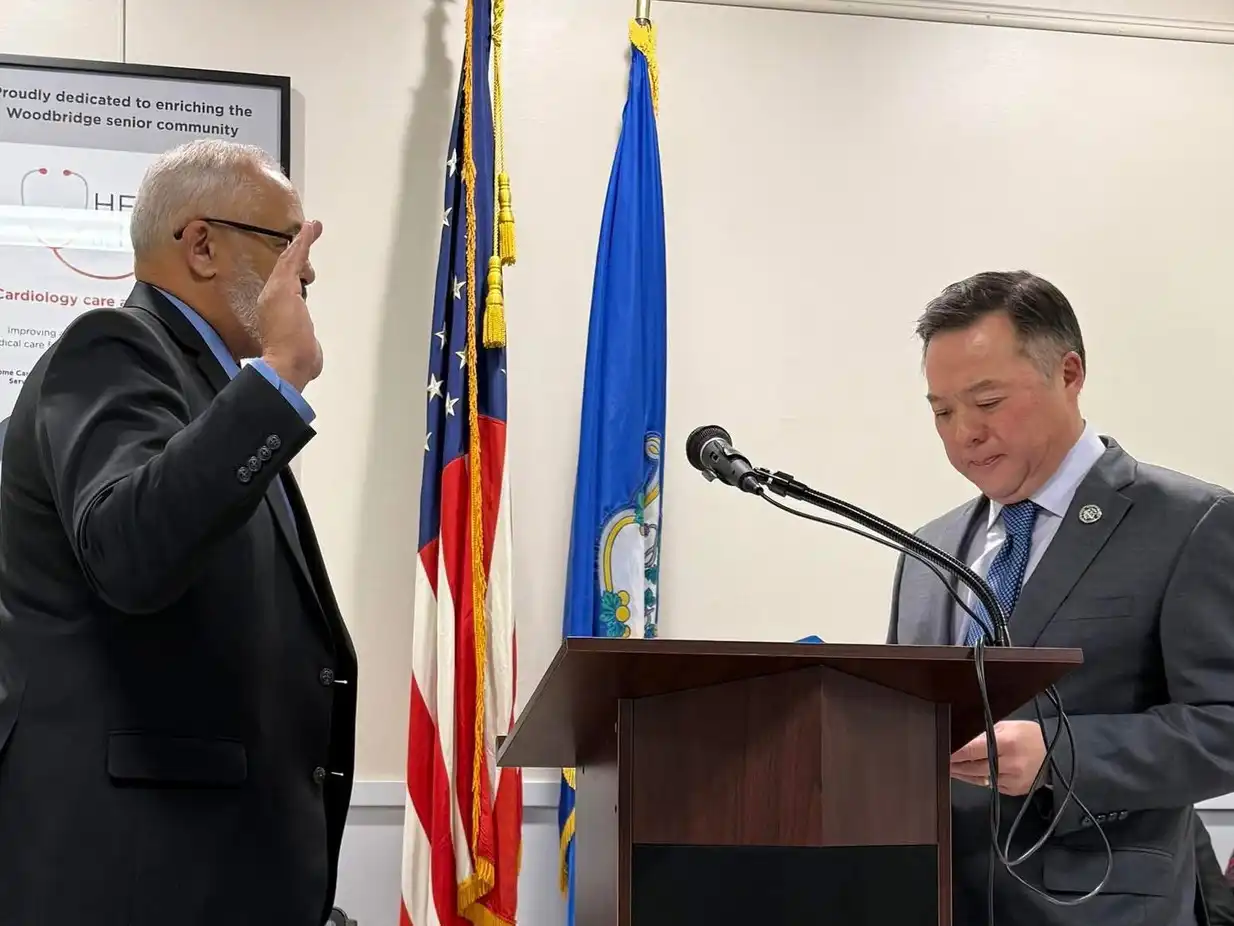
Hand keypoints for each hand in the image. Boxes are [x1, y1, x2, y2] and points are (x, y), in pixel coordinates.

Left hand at [257, 220, 322, 390]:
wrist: (292, 365)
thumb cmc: (287, 329)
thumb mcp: (284, 292)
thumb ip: (291, 266)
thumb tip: (300, 240)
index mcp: (273, 290)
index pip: (287, 258)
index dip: (300, 241)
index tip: (315, 224)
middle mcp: (278, 298)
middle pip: (289, 269)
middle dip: (301, 253)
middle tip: (315, 236)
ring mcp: (290, 314)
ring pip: (295, 284)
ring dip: (303, 270)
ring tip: (311, 264)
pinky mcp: (301, 326)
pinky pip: (303, 300)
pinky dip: (307, 288)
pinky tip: (309, 290)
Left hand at [950, 720, 1046, 795]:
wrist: (1056, 756)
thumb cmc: (1029, 735)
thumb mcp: (1007, 726)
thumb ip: (985, 733)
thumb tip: (962, 740)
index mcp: (1007, 743)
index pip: (972, 749)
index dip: (955, 753)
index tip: (943, 752)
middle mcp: (1010, 764)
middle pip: (973, 768)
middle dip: (956, 765)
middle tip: (942, 762)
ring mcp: (1013, 780)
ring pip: (980, 779)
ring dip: (963, 775)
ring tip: (951, 769)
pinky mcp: (1014, 790)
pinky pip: (990, 786)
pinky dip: (979, 780)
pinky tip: (969, 775)